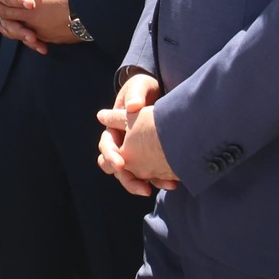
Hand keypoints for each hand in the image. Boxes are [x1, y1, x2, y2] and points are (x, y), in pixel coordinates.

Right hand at [97, 73, 177, 194]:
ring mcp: (136, 154)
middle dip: (126, 179)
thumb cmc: (145, 89)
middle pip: (115, 168)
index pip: (106, 146)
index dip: (111, 155)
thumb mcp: (140, 87)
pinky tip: (171, 183)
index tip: (121, 164)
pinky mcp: (151, 160)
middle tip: (140, 187)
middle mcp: (122, 145)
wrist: (161, 95)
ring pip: (132, 176)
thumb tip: (133, 107)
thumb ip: (136, 95)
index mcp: (113, 130)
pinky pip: (151, 175)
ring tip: (152, 191)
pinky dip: (159, 180)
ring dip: (141, 184)